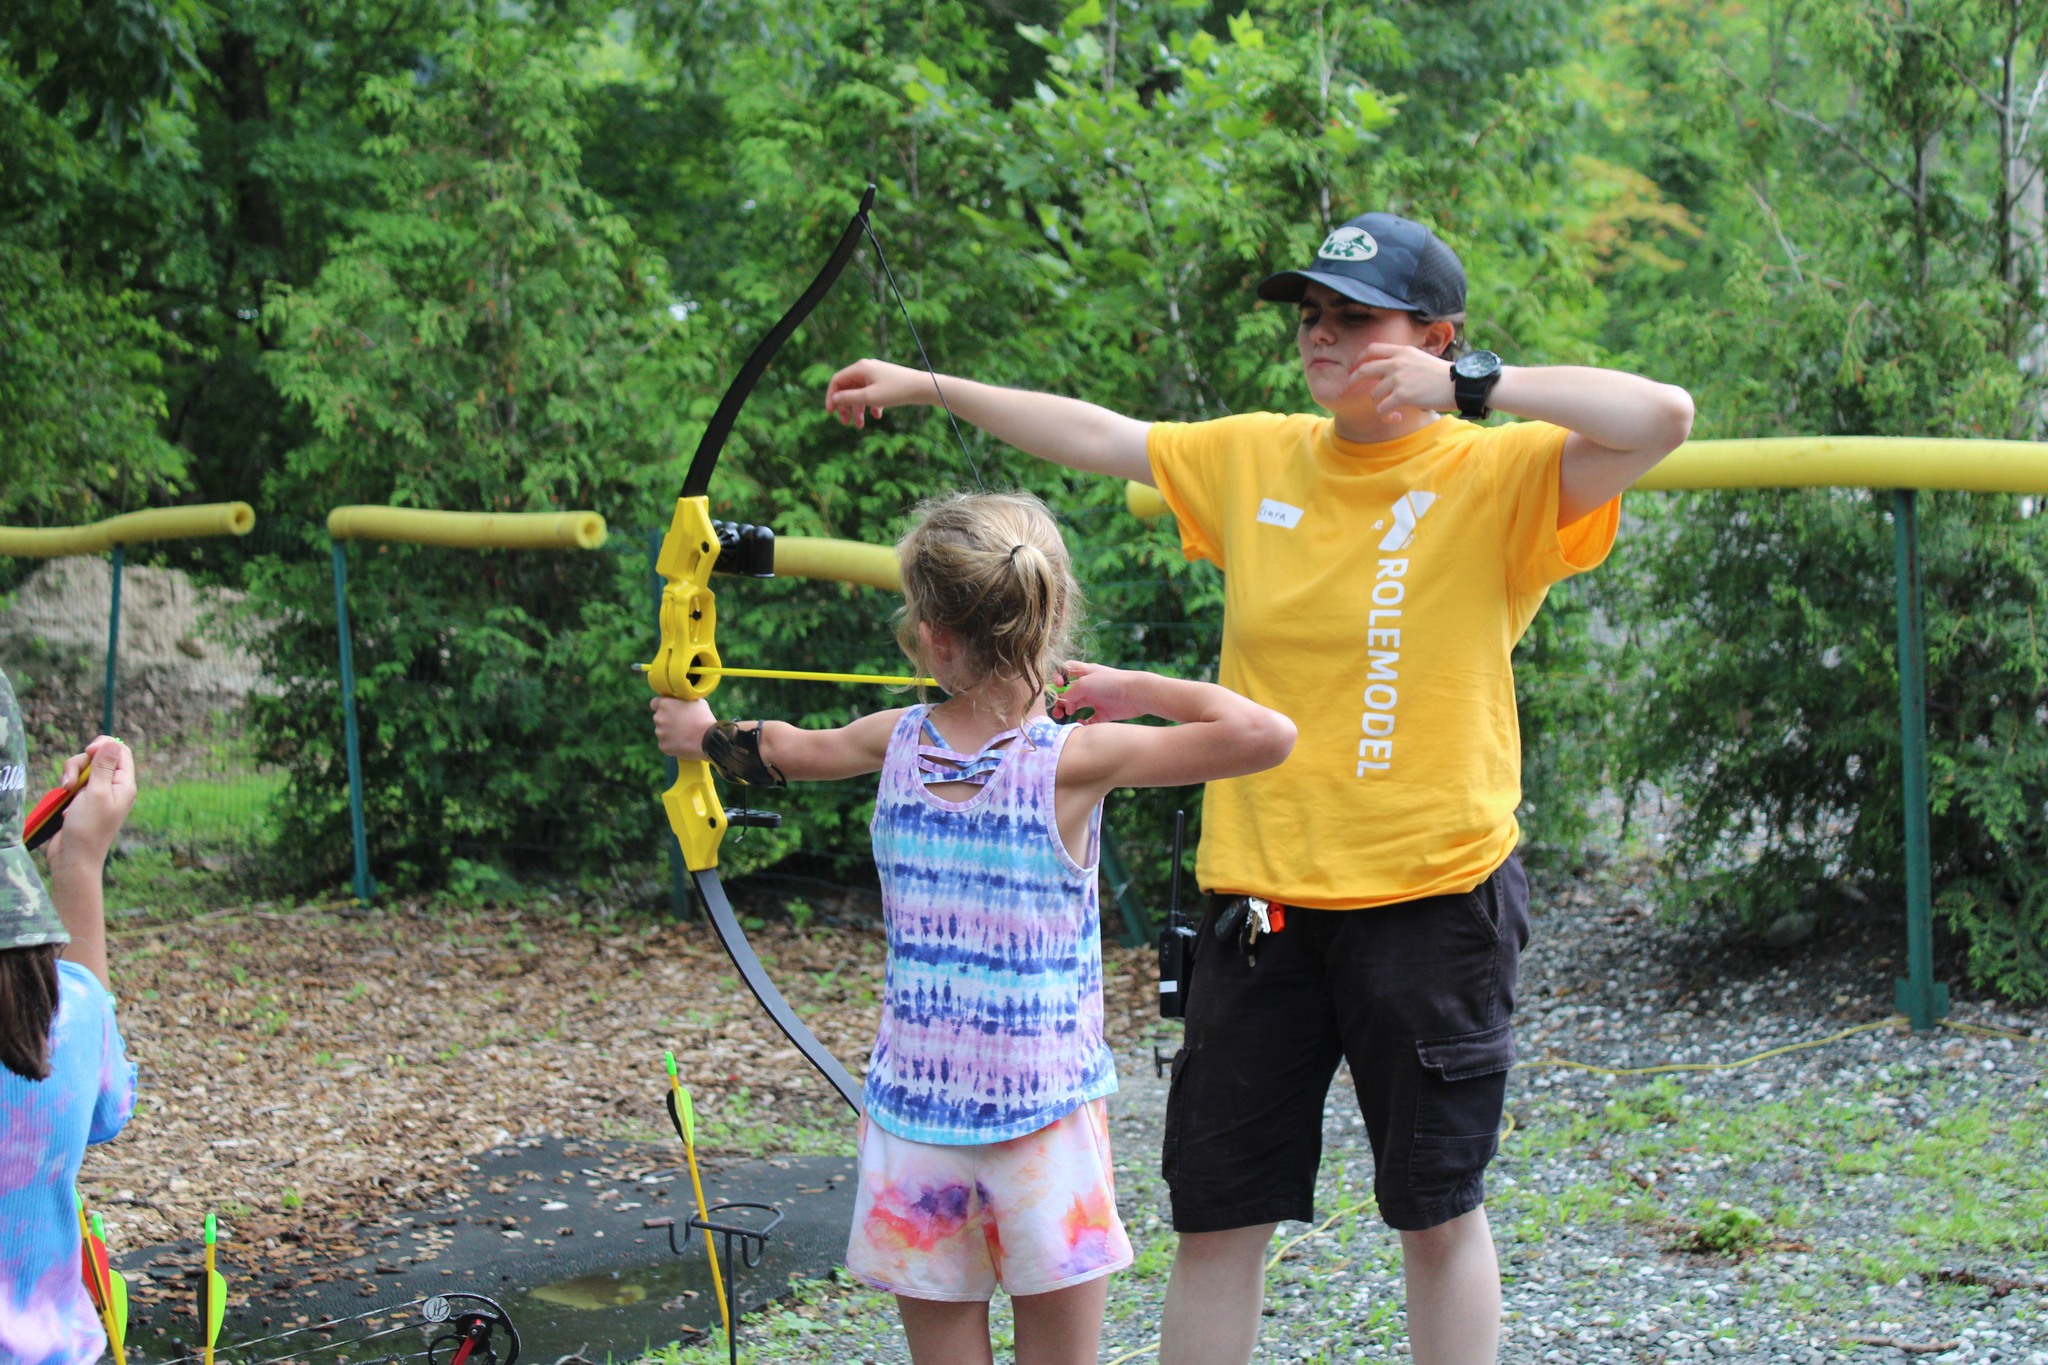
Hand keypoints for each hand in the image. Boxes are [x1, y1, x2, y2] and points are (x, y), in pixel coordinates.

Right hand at [44, 737, 134, 872]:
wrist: (73, 857)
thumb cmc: (87, 827)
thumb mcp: (96, 793)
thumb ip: (104, 766)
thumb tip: (114, 743)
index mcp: (125, 784)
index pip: (121, 752)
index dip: (104, 746)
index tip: (88, 751)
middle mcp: (114, 787)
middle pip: (98, 758)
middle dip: (81, 763)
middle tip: (72, 782)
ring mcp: (97, 794)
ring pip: (83, 769)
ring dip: (71, 775)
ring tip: (65, 792)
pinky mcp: (83, 800)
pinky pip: (75, 783)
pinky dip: (66, 789)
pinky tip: (64, 804)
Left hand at [651, 696, 717, 758]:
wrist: (708, 738)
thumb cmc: (704, 718)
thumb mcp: (696, 701)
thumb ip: (684, 701)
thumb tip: (683, 702)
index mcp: (665, 704)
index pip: (654, 703)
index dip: (662, 706)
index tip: (669, 709)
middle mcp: (659, 718)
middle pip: (659, 718)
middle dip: (667, 720)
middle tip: (682, 724)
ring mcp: (660, 733)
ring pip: (662, 732)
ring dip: (670, 733)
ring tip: (685, 735)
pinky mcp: (663, 746)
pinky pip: (666, 744)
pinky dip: (673, 744)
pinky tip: (684, 743)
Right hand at [825, 358, 933, 428]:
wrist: (922, 387)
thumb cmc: (896, 390)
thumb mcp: (870, 397)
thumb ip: (850, 398)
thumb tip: (834, 399)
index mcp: (860, 368)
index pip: (837, 381)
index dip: (831, 397)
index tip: (830, 413)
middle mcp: (866, 369)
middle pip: (847, 388)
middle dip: (845, 407)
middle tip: (844, 424)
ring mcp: (876, 376)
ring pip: (860, 394)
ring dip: (858, 410)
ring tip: (860, 426)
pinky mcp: (885, 383)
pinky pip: (872, 395)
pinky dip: (871, 406)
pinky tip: (877, 416)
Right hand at [1049, 661, 1149, 724]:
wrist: (1135, 694)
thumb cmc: (1110, 682)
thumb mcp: (1085, 683)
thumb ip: (1070, 692)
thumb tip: (1065, 703)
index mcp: (1084, 673)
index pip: (1066, 671)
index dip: (1058, 677)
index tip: (1058, 685)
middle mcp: (1088, 686)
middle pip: (1068, 692)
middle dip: (1059, 700)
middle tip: (1057, 710)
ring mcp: (1095, 699)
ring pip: (1076, 706)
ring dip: (1067, 711)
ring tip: (1063, 717)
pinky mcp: (1103, 713)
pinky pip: (1089, 720)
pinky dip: (1082, 723)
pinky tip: (1081, 722)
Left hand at [1348, 343, 1456, 422]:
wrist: (1461, 384)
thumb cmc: (1444, 376)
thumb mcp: (1421, 359)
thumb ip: (1404, 362)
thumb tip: (1388, 373)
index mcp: (1402, 351)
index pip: (1372, 349)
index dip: (1360, 359)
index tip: (1354, 368)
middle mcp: (1397, 362)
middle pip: (1364, 369)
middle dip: (1352, 381)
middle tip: (1348, 390)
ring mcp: (1398, 378)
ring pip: (1374, 394)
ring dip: (1379, 405)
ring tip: (1391, 412)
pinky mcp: (1402, 395)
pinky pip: (1383, 408)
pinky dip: (1386, 416)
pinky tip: (1396, 419)